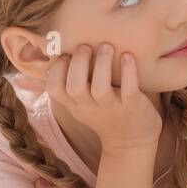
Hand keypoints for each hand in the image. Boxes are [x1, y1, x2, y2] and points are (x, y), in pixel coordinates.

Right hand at [46, 42, 161, 151]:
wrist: (132, 141)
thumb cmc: (104, 114)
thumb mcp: (81, 105)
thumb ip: (71, 86)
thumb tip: (57, 53)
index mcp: (75, 104)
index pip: (54, 89)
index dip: (56, 69)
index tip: (66, 54)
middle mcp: (90, 107)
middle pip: (74, 86)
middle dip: (78, 63)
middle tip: (86, 46)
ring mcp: (112, 108)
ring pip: (100, 88)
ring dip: (102, 64)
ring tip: (107, 46)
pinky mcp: (133, 106)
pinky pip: (129, 89)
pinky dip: (128, 72)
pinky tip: (127, 56)